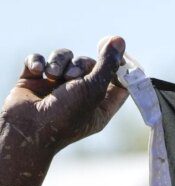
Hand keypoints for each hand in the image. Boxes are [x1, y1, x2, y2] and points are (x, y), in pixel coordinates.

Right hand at [0, 36, 128, 153]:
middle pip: (88, 64)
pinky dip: (38, 62)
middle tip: (72, 77)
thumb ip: (107, 64)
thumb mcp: (93, 89)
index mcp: (100, 106)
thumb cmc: (65, 115)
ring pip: (64, 58)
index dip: (120, 66)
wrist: (26, 128)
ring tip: (52, 76)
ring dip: (59, 62)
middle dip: (81, 64)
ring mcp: (55, 88)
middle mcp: (79, 97)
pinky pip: (39, 60)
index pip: (118, 83)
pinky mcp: (34, 81)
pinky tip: (36, 72)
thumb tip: (119, 40)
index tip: (117, 51)